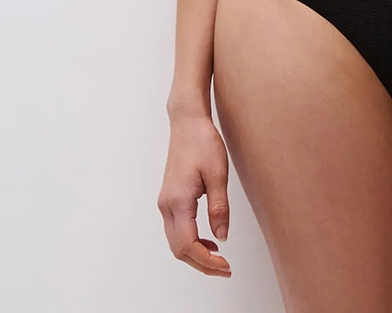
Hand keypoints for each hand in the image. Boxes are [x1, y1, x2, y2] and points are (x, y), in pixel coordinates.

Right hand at [157, 112, 232, 277]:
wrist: (187, 122)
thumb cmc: (202, 142)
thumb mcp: (218, 174)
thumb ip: (219, 208)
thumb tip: (222, 237)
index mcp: (178, 201)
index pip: (188, 245)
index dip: (207, 261)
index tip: (225, 266)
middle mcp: (166, 205)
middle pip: (179, 249)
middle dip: (201, 263)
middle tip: (224, 268)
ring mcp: (165, 202)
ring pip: (176, 242)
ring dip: (195, 254)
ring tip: (219, 257)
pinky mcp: (169, 198)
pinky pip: (176, 229)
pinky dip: (190, 241)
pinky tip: (208, 239)